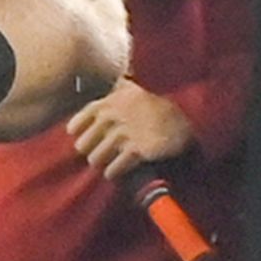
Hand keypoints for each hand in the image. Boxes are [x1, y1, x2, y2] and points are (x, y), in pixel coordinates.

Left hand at [67, 81, 196, 180]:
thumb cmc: (158, 106)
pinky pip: (114, 167)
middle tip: (96, 153)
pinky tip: (114, 171)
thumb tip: (107, 89)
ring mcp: (126, 132)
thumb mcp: (136, 91)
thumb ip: (118, 89)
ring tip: (106, 163)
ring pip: (96, 157)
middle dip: (90, 150)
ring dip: (101, 162)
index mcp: (112, 100)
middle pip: (84, 143)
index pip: (83, 116)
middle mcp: (115, 115)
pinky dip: (112, 171)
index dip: (77, 128)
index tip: (75, 134)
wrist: (185, 120)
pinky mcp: (137, 149)